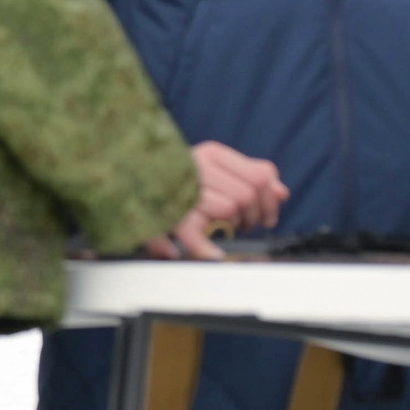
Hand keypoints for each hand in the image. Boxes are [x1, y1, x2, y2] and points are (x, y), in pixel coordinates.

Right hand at [142, 145, 289, 260]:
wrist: (128, 179)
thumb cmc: (180, 182)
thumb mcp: (219, 173)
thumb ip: (251, 177)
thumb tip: (281, 191)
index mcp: (211, 154)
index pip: (261, 175)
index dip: (270, 200)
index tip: (266, 216)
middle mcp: (195, 166)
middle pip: (247, 195)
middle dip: (252, 217)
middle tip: (241, 226)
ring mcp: (179, 188)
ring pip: (228, 209)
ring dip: (231, 228)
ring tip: (221, 231)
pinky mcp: (164, 213)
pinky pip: (192, 232)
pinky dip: (204, 248)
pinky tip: (214, 256)